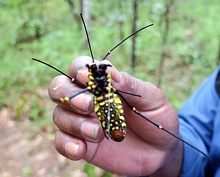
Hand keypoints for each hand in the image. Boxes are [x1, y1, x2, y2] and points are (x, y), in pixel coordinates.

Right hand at [48, 56, 182, 175]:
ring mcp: (83, 122)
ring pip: (59, 115)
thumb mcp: (152, 99)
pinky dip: (67, 145)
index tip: (87, 78)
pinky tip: (81, 149)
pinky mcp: (82, 144)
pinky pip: (61, 142)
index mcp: (104, 84)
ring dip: (75, 123)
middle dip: (69, 95)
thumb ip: (132, 85)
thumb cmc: (156, 119)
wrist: (160, 152)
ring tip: (99, 133)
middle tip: (90, 106)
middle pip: (59, 88)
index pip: (79, 68)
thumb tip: (111, 72)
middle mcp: (88, 100)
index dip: (77, 69)